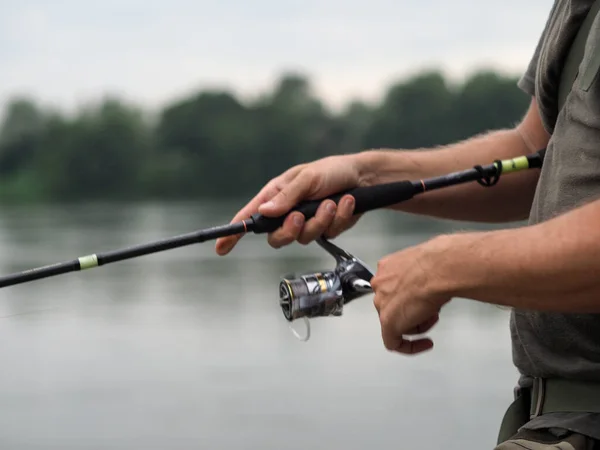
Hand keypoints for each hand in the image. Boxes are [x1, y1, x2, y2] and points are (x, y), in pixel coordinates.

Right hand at [215, 154, 371, 254]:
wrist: (363, 177)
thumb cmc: (332, 170)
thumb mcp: (307, 178)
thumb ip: (287, 197)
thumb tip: (264, 211)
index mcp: (277, 195)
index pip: (249, 217)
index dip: (233, 233)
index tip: (221, 247)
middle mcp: (288, 211)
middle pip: (276, 238)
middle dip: (290, 230)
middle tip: (301, 217)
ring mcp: (307, 223)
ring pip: (304, 237)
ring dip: (321, 220)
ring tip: (332, 202)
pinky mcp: (325, 229)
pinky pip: (327, 234)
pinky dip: (339, 218)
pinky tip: (346, 202)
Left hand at [371, 236, 452, 354]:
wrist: (441, 269)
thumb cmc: (441, 263)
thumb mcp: (430, 265)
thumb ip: (423, 275)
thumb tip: (434, 281)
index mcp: (387, 267)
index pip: (394, 288)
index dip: (412, 297)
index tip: (422, 302)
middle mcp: (380, 284)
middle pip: (395, 305)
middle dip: (415, 310)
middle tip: (432, 310)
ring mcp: (382, 303)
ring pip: (396, 322)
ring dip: (417, 324)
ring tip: (433, 316)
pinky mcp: (388, 323)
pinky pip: (393, 342)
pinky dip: (410, 347)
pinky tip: (425, 343)